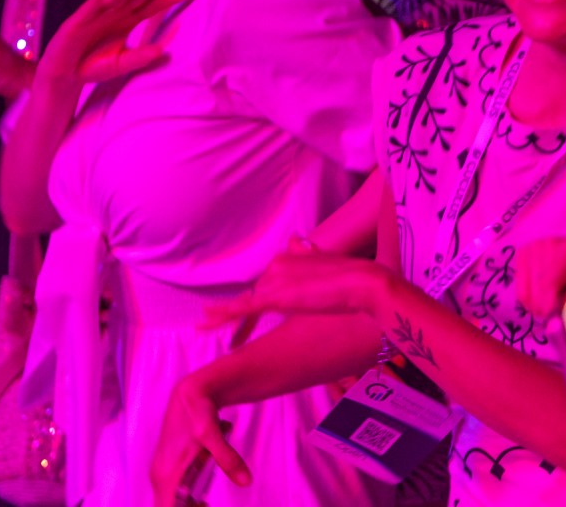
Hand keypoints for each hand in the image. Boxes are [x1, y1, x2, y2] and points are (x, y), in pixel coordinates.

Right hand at [37, 0, 183, 86]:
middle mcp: (114, 13)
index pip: (151, 6)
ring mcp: (96, 14)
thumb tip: (161, 50)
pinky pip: (89, 7)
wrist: (65, 76)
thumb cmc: (93, 67)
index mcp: (126, 21)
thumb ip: (140, 57)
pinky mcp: (77, 22)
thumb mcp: (121, 64)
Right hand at [149, 377, 248, 506]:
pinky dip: (188, 495)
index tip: (202, 506)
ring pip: (171, 501)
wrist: (191, 393)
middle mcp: (159, 476)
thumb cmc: (197, 412)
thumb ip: (227, 459)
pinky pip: (176, 490)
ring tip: (205, 503)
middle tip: (206, 505)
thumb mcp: (212, 434)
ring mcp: (163, 472)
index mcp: (165, 474)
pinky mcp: (170, 467)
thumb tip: (246, 481)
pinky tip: (203, 490)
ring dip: (188, 504)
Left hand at [205, 241, 393, 325]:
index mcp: (289, 260)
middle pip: (253, 295)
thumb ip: (309, 255)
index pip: (266, 285)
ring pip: (243, 302)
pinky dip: (225, 316)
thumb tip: (295, 240)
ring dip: (223, 315)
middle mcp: (277, 268)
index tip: (241, 311)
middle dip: (236, 312)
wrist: (363, 282)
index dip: (253, 301)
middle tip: (215, 327)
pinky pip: (244, 310)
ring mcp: (276, 282)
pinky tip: (209, 323)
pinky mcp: (277, 298)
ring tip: (202, 325)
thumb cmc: (353, 277)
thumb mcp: (326, 264)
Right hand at [517, 232, 565, 319]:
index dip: (549, 307)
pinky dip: (530, 295)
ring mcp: (534, 247)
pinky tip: (545, 294)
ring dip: (536, 304)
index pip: (548, 283)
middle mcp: (549, 245)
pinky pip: (519, 284)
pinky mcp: (526, 252)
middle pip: (533, 289)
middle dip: (543, 309)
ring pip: (523, 290)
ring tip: (553, 303)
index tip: (558, 319)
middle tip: (558, 314)